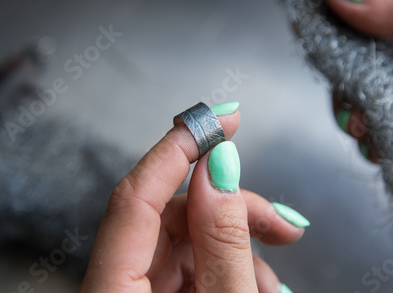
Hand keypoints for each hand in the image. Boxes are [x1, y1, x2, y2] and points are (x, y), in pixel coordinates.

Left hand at [77, 105, 305, 291]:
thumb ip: (221, 243)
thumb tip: (220, 170)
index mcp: (110, 291)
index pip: (135, 195)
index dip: (180, 147)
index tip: (222, 117)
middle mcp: (113, 286)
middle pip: (169, 217)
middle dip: (231, 211)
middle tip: (281, 224)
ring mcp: (130, 292)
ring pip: (184, 241)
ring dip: (235, 246)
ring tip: (271, 279)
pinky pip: (186, 267)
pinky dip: (224, 267)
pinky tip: (253, 283)